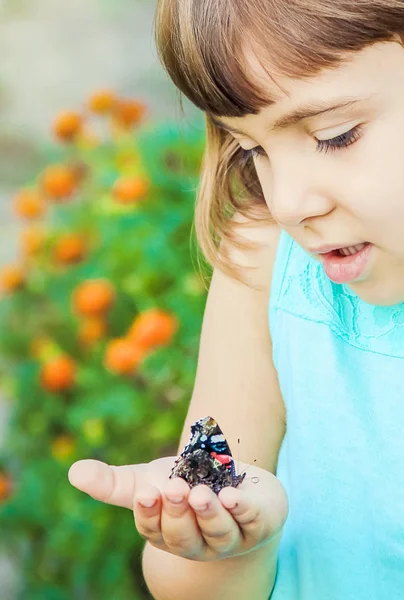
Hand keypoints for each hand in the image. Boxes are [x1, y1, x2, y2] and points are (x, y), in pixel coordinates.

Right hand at [68, 456, 287, 561]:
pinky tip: (233, 496)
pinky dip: (242, 510)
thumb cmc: (185, 483)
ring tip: (201, 493)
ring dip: (208, 514)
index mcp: (168, 533)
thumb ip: (114, 482)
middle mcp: (198, 542)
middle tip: (173, 488)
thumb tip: (73, 472)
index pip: (154, 530)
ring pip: (218, 534)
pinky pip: (252, 521)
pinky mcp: (258, 522)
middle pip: (184, 537)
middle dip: (178, 513)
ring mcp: (230, 536)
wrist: (232, 482)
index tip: (147, 492)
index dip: (150, 513)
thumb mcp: (149, 479)